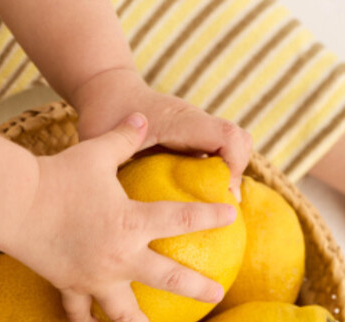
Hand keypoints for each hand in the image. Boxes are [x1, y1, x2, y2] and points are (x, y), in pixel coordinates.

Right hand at [8, 112, 236, 321]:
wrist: (17, 205)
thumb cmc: (59, 175)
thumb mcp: (96, 152)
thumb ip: (124, 137)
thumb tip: (141, 116)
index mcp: (132, 222)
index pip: (183, 220)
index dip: (211, 217)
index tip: (232, 216)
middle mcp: (120, 257)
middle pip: (168, 279)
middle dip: (196, 289)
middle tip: (215, 297)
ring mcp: (95, 278)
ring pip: (125, 313)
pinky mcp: (70, 286)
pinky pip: (79, 311)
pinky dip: (85, 321)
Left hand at [72, 67, 252, 199]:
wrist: (108, 89)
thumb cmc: (104, 115)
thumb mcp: (104, 140)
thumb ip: (112, 164)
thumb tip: (116, 202)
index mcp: (178, 121)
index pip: (226, 137)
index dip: (233, 167)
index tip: (219, 195)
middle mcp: (194, 122)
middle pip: (240, 142)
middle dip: (236, 175)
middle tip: (217, 206)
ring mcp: (196, 130)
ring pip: (235, 148)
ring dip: (228, 178)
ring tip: (210, 209)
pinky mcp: (193, 138)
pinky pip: (219, 155)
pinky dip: (217, 178)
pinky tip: (199, 205)